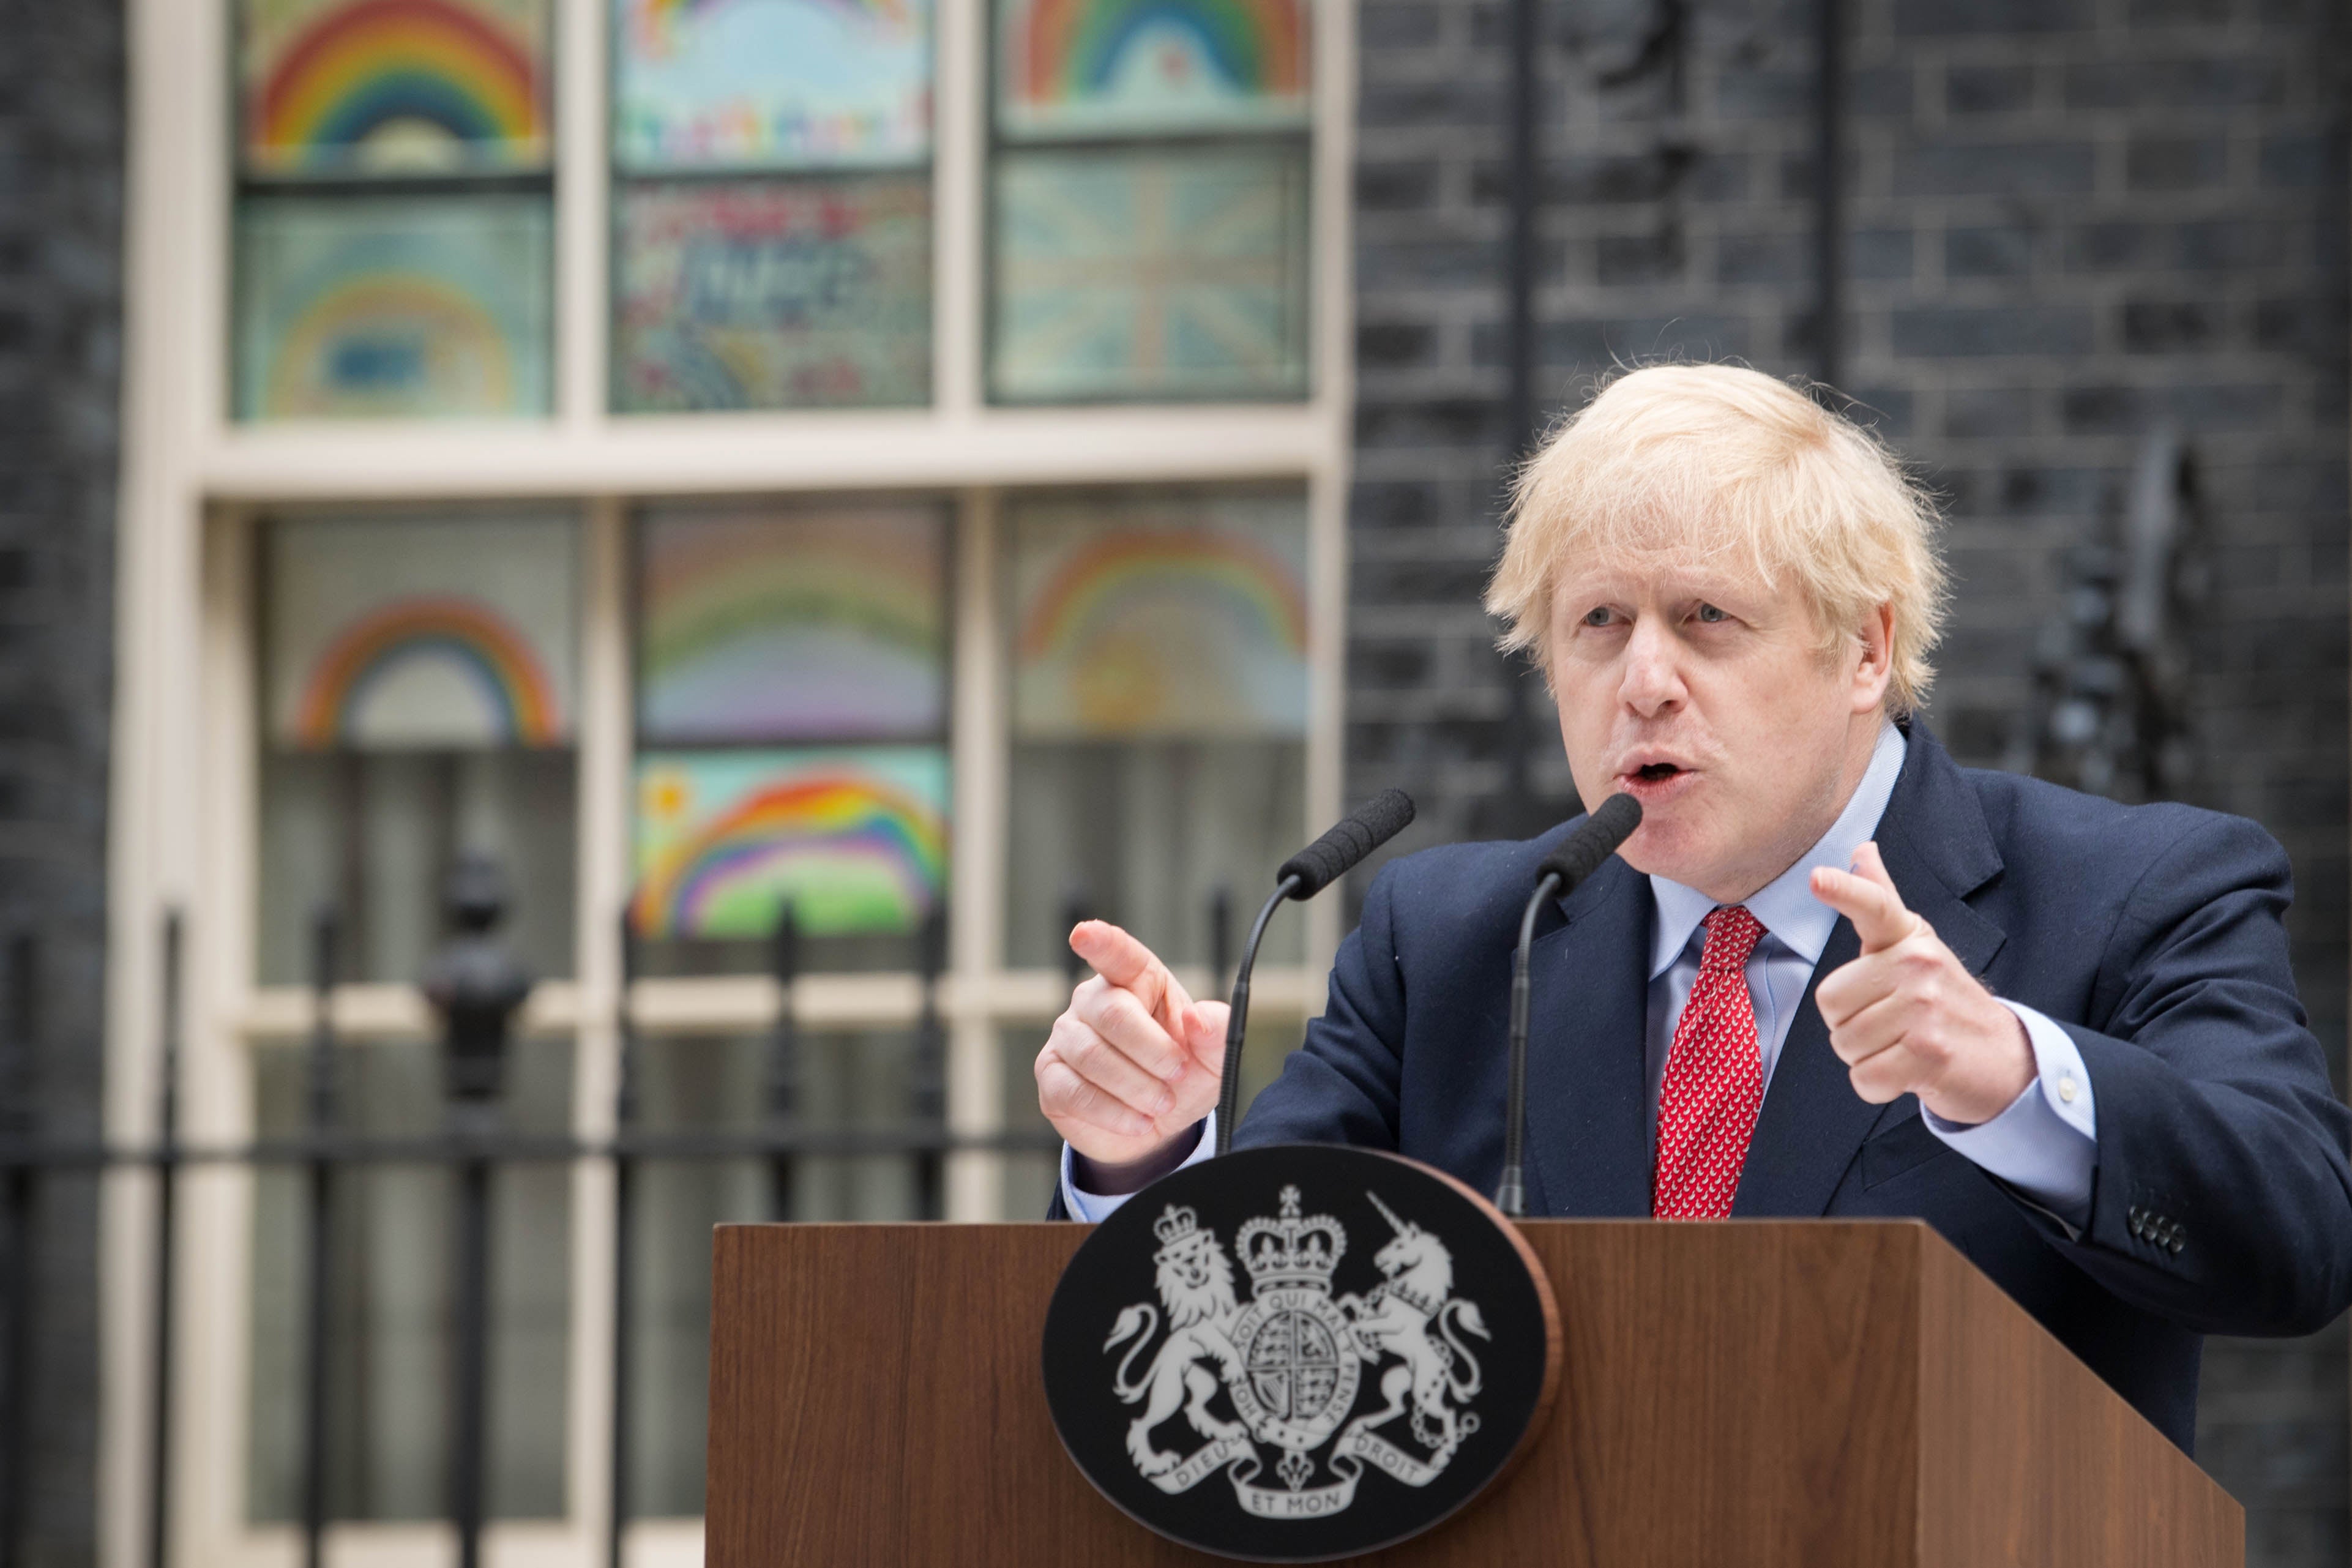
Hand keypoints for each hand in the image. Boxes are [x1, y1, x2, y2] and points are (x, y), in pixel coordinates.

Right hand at [1034, 921, 1227, 1173]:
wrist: (1155, 1124)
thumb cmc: (1179, 1075)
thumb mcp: (1212, 1056)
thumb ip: (1216, 1032)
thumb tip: (1200, 1019)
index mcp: (1136, 979)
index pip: (1116, 953)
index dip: (1100, 942)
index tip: (1085, 934)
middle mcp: (1094, 1000)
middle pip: (1113, 1013)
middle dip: (1153, 1051)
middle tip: (1178, 1075)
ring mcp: (1067, 1036)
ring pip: (1093, 1055)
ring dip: (1136, 1087)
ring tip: (1161, 1104)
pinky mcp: (1051, 1075)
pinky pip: (1074, 1091)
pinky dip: (1112, 1112)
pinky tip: (1137, 1121)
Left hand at [1809, 842, 2033, 1125]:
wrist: (2005, 1058)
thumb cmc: (1943, 1000)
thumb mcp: (1914, 944)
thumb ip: (1881, 901)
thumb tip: (1862, 849)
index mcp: (1909, 937)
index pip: (1873, 906)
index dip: (1844, 891)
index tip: (1816, 878)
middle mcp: (1919, 965)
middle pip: (1830, 1002)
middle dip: (1849, 1024)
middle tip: (1890, 1024)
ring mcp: (1926, 1009)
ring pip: (1844, 1043)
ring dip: (1865, 1056)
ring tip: (1902, 1046)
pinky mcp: (1930, 1054)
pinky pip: (1864, 1077)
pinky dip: (1878, 1084)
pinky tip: (1908, 1072)